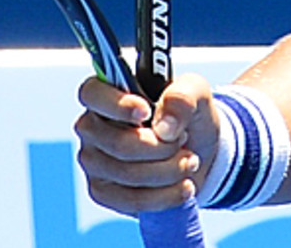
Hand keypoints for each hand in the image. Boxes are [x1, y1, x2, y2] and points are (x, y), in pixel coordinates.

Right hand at [74, 73, 216, 214]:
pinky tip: (184, 186)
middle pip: (117, 143)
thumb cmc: (187, 112)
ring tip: (190, 160)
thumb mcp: (195, 91)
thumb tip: (164, 126)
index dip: (116, 105)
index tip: (146, 112)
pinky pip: (130, 199)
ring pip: (126, 173)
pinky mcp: (104, 192)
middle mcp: (93, 126)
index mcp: (108, 91)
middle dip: (160, 147)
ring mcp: (95, 161)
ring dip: (168, 170)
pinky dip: (164, 195)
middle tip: (184, 140)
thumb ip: (183, 96)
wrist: (197, 148)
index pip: (92, 94)